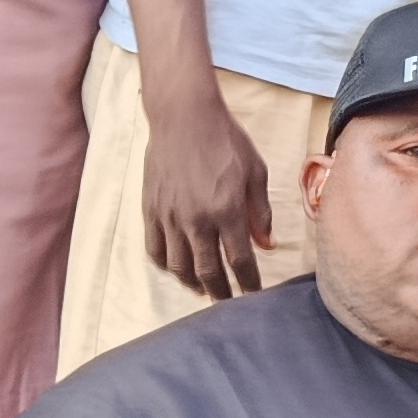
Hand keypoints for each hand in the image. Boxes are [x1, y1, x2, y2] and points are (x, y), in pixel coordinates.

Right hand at [139, 77, 274, 302]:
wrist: (184, 117)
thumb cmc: (227, 141)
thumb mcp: (256, 172)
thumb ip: (261, 212)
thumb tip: (266, 245)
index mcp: (227, 211)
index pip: (240, 261)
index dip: (248, 283)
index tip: (254, 293)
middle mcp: (196, 219)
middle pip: (208, 271)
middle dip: (221, 291)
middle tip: (229, 300)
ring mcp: (170, 217)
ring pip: (179, 266)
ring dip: (193, 283)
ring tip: (205, 288)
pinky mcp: (151, 210)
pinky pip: (155, 250)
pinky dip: (167, 266)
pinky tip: (178, 268)